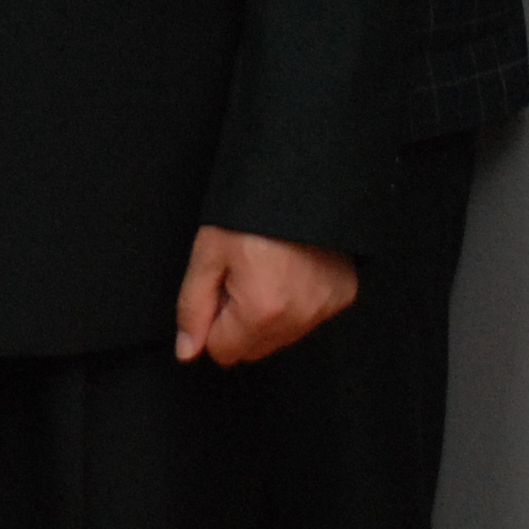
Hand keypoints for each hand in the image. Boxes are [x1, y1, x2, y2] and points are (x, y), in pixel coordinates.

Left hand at [173, 226, 356, 364]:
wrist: (299, 177)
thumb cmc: (250, 210)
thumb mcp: (208, 252)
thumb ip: (193, 307)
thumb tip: (187, 351)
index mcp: (261, 311)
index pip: (223, 351)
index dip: (213, 320)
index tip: (219, 287)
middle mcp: (298, 318)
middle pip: (253, 349)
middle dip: (239, 321)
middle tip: (241, 274)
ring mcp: (324, 308)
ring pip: (281, 336)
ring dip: (268, 313)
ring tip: (266, 268)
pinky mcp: (342, 295)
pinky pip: (308, 317)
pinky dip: (296, 301)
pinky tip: (290, 269)